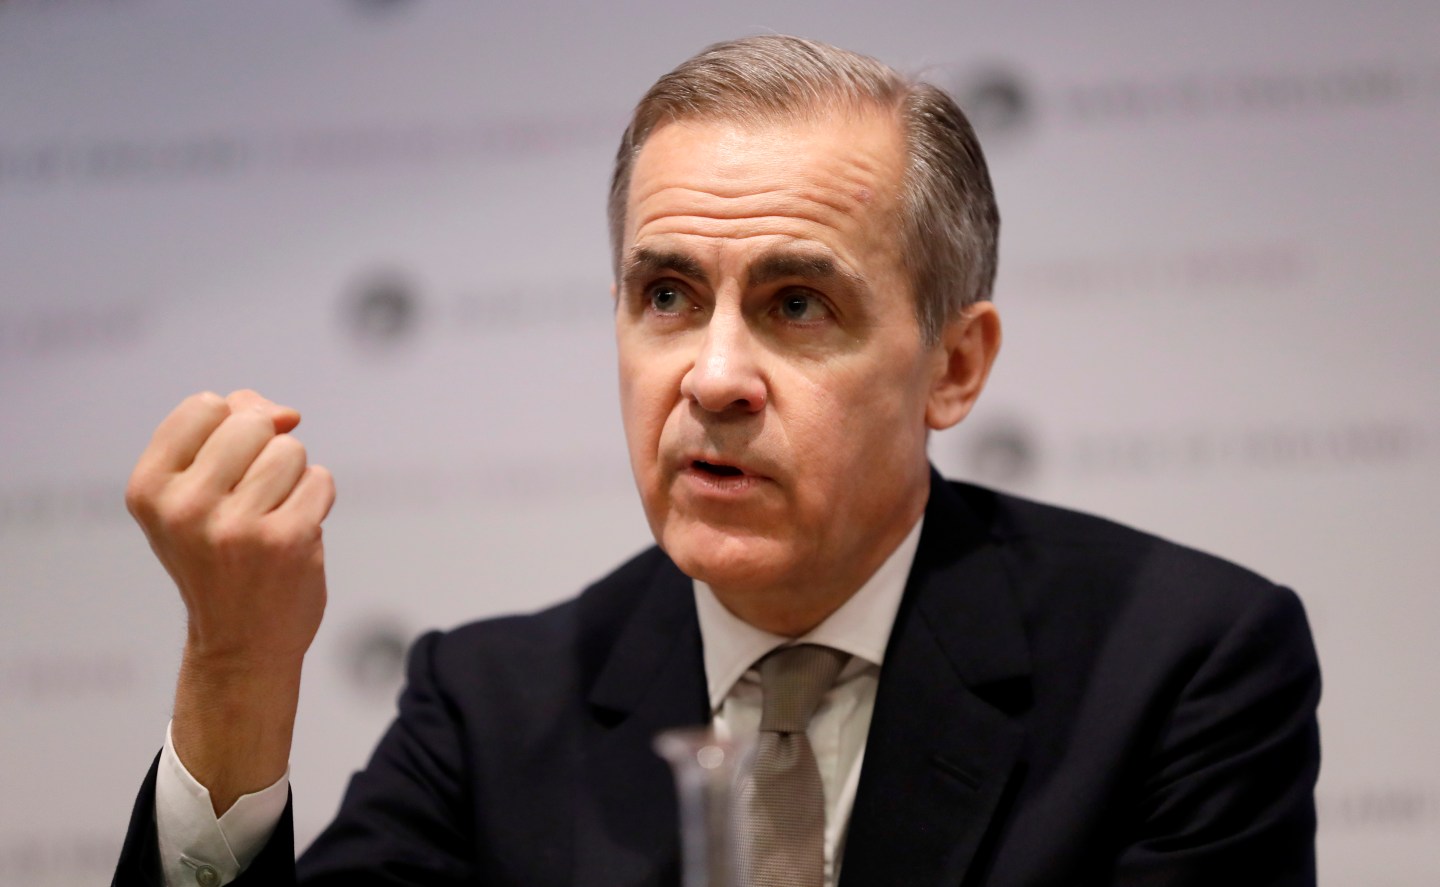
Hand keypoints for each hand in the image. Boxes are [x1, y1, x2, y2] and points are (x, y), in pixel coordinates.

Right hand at [126, 390, 334, 665]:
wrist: (240, 645)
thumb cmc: (219, 557)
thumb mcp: (195, 493)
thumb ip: (228, 431)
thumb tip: (287, 413)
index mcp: (149, 489)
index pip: (205, 406)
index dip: (232, 424)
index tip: (228, 466)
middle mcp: (184, 507)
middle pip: (253, 423)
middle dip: (266, 450)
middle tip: (252, 499)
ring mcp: (236, 526)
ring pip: (291, 450)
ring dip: (292, 479)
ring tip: (270, 519)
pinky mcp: (285, 541)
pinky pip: (320, 480)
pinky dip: (315, 500)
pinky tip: (293, 535)